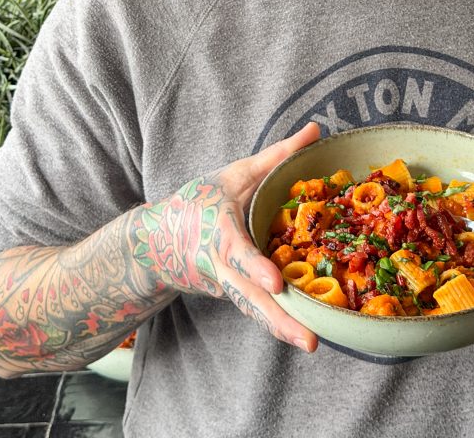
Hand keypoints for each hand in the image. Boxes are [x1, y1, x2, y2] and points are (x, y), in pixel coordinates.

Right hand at [132, 122, 321, 351]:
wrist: (158, 240)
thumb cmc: (199, 201)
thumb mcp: (235, 173)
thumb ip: (277, 155)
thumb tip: (314, 130)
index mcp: (220, 233)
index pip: (239, 254)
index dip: (256, 268)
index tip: (277, 284)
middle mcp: (221, 267)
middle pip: (251, 296)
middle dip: (278, 319)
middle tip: (309, 340)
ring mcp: (226, 286)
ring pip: (255, 310)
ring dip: (281, 329)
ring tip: (310, 344)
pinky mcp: (233, 295)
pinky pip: (256, 310)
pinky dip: (277, 323)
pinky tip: (302, 334)